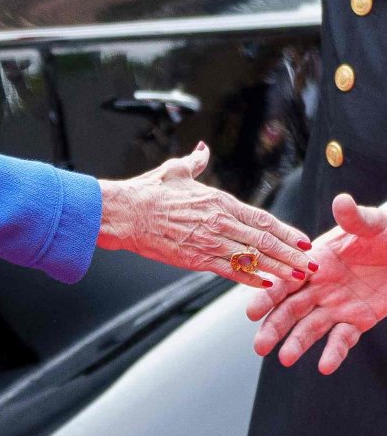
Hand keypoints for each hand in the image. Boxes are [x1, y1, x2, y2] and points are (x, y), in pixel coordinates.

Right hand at [97, 140, 313, 286]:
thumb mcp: (175, 171)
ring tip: (298, 277)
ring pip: (252, 258)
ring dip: (278, 269)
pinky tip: (267, 285)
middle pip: (265, 241)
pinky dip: (250, 279)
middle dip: (292, 253)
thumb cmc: (147, 192)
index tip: (304, 239)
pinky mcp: (194, 259)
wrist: (123, 213)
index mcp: (219, 201)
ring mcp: (209, 242)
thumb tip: (202, 150)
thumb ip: (195, 161)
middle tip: (312, 263)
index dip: (286, 230)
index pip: (262, 218)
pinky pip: (229, 271)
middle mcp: (220, 222)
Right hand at [247, 194, 386, 371]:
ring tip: (286, 359)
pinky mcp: (357, 321)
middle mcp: (320, 286)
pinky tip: (325, 366)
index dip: (268, 295)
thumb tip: (341, 201)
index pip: (286, 280)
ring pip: (310, 328)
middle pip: (291, 310)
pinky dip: (334, 353)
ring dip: (297, 344)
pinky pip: (342, 340)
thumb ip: (355, 218)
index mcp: (316, 261)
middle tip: (259, 346)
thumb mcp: (374, 225)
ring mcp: (336, 306)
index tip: (252, 311)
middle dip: (274, 327)